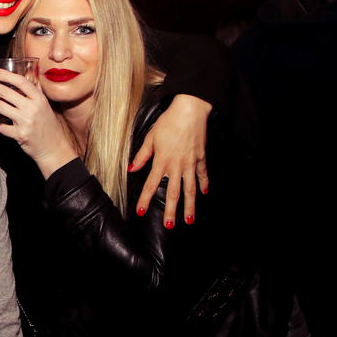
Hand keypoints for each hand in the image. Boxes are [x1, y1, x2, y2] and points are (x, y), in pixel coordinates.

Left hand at [0, 68, 77, 179]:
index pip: (20, 81)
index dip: (4, 74)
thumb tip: (25, 76)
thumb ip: (35, 93)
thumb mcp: (45, 106)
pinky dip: (0, 126)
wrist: (54, 148)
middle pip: (5, 92)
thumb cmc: (48, 126)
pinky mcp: (20, 134)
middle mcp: (32, 108)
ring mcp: (26, 122)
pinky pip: (2, 127)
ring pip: (0, 107)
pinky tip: (3, 125)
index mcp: (39, 99)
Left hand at [130, 94, 210, 227]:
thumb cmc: (168, 122)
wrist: (190, 110)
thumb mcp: (151, 137)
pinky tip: (204, 194)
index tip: (141, 212)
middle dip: (171, 211)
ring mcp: (191, 163)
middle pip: (174, 193)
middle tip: (170, 225)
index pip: (152, 185)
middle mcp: (177, 166)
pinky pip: (203, 175)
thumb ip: (142, 155)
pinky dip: (204, 185)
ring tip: (190, 219)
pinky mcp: (201, 158)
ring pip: (191, 189)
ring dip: (190, 205)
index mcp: (162, 161)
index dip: (146, 199)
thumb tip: (131, 168)